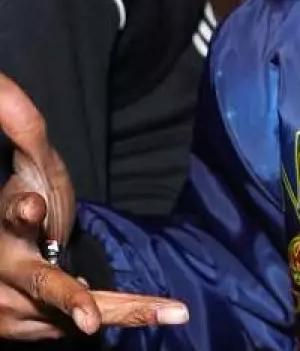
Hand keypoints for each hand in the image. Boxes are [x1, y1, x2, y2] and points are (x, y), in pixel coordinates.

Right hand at [0, 74, 188, 339]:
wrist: (3, 252)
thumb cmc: (24, 202)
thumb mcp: (29, 165)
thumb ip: (25, 129)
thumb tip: (10, 86)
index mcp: (7, 223)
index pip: (13, 214)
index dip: (24, 211)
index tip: (34, 207)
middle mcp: (5, 269)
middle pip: (42, 286)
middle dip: (69, 302)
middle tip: (92, 321)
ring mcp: (9, 306)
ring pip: (67, 315)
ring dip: (120, 313)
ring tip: (169, 313)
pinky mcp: (23, 330)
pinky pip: (71, 328)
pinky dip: (110, 319)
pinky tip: (146, 313)